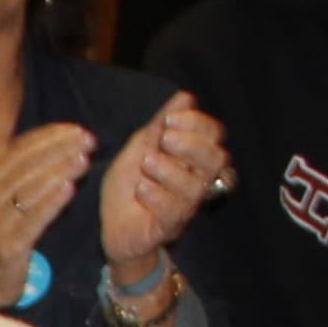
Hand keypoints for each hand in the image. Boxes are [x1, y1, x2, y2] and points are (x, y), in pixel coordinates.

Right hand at [0, 121, 96, 309]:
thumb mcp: (2, 199)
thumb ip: (22, 173)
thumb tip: (59, 144)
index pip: (19, 149)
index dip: (49, 136)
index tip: (77, 130)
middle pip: (26, 164)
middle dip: (60, 149)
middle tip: (88, 140)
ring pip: (30, 188)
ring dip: (60, 171)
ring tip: (84, 159)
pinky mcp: (7, 245)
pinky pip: (33, 218)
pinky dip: (52, 201)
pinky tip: (70, 189)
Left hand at [100, 95, 228, 273]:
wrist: (109, 224)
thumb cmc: (128, 186)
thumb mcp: (140, 147)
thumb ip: (161, 124)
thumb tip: (185, 97)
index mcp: (193, 160)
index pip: (214, 136)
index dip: (198, 124)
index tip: (168, 120)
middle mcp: (197, 183)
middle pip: (217, 160)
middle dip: (192, 144)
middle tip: (164, 139)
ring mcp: (184, 207)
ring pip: (196, 187)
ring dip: (169, 169)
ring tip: (146, 163)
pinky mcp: (167, 228)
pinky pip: (175, 212)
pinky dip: (157, 195)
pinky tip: (141, 188)